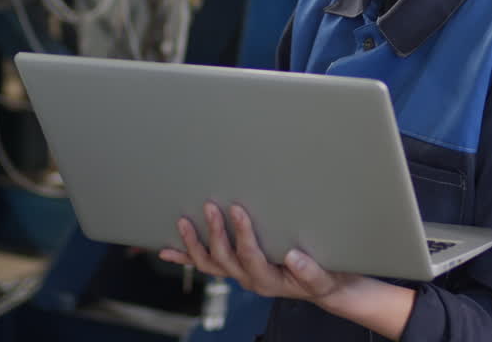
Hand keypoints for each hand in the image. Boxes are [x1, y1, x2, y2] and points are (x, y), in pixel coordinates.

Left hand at [159, 202, 361, 305]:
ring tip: (183, 222)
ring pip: (209, 264)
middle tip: (210, 206)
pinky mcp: (236, 267)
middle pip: (224, 259)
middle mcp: (249, 279)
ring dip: (193, 244)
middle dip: (215, 232)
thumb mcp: (323, 277)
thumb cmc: (324, 277)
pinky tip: (167, 250)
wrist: (324, 287)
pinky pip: (206, 265)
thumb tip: (293, 257)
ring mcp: (240, 274)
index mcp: (268, 280)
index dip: (242, 233)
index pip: (250, 256)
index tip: (238, 209)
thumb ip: (310, 271)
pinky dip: (185, 257)